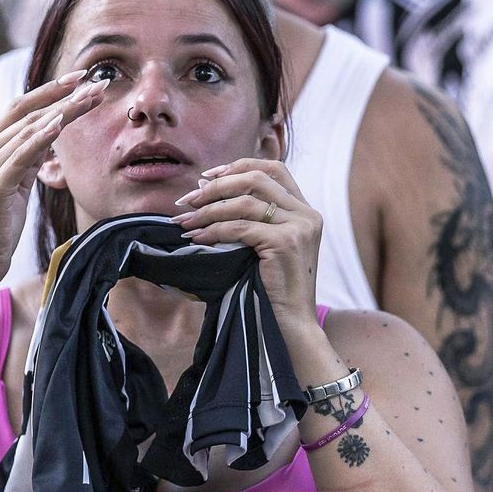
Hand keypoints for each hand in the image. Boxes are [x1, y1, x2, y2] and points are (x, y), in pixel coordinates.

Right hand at [0, 69, 104, 289]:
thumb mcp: (16, 185)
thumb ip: (27, 159)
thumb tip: (49, 136)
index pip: (20, 109)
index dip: (49, 91)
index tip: (79, 79)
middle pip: (28, 114)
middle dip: (64, 96)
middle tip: (97, 83)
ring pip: (29, 130)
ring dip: (64, 112)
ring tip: (91, 98)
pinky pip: (20, 157)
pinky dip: (40, 138)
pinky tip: (59, 124)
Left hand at [171, 157, 321, 329]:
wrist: (293, 324)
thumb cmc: (274, 288)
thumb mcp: (268, 245)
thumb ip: (251, 218)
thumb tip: (205, 190)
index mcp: (305, 210)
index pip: (274, 169)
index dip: (239, 166)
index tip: (208, 177)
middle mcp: (306, 214)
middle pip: (256, 178)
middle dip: (217, 186)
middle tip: (188, 200)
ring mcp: (299, 227)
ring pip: (244, 202)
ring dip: (208, 210)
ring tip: (185, 222)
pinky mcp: (285, 243)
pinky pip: (240, 228)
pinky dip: (214, 230)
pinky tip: (198, 238)